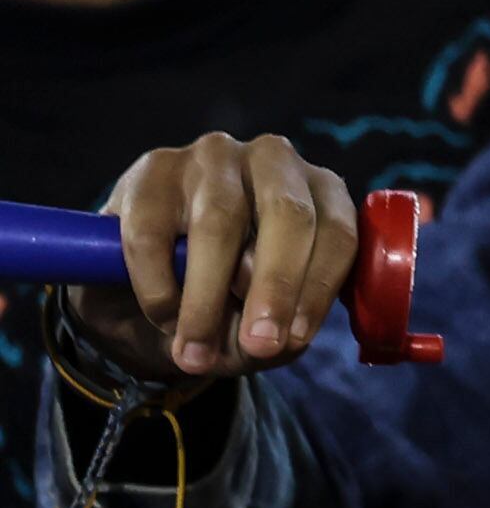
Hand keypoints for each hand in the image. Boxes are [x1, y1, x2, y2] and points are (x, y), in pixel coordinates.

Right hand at [63, 133, 360, 396]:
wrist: (135, 286)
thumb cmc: (221, 297)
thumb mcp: (256, 321)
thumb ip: (275, 331)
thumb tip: (274, 343)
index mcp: (319, 190)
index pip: (336, 230)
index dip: (318, 286)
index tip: (292, 339)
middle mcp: (274, 160)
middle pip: (287, 213)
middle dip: (275, 285)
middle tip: (258, 344)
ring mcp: (213, 157)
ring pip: (219, 223)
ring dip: (208, 297)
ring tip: (195, 351)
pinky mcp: (153, 170)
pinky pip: (154, 233)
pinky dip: (158, 285)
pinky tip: (161, 314)